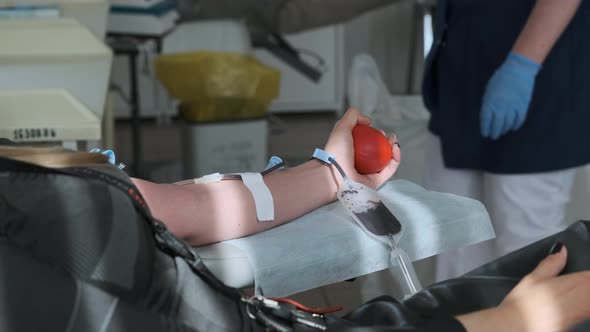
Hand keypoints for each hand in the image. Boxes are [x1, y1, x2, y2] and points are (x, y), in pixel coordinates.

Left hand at [323, 108, 400, 188]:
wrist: (334, 175)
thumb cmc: (336, 153)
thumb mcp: (342, 128)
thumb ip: (352, 117)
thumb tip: (368, 120)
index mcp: (351, 152)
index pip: (366, 142)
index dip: (374, 134)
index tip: (376, 128)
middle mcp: (360, 163)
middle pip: (378, 151)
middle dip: (386, 141)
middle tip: (386, 136)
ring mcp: (369, 173)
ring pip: (387, 160)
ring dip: (393, 148)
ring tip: (394, 140)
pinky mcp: (377, 181)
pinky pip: (390, 169)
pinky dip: (396, 158)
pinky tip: (396, 148)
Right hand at [458, 245, 589, 331]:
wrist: (519, 326)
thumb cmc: (523, 302)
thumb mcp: (533, 277)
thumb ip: (551, 263)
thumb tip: (561, 250)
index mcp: (570, 284)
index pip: (588, 276)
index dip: (586, 273)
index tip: (583, 269)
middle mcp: (579, 298)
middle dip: (587, 280)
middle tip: (582, 277)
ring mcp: (580, 312)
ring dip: (588, 292)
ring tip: (582, 287)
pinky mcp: (576, 321)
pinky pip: (589, 310)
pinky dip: (587, 302)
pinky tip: (582, 300)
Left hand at [480, 52, 540, 139]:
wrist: (518, 70)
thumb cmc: (501, 78)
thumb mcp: (489, 90)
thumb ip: (488, 103)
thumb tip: (488, 115)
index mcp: (490, 102)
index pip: (486, 120)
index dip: (485, 128)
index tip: (485, 134)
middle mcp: (501, 106)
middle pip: (497, 124)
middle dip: (494, 132)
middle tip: (493, 136)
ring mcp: (512, 106)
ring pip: (508, 124)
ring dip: (504, 129)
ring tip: (502, 132)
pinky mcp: (523, 105)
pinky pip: (519, 119)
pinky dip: (516, 125)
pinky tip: (513, 128)